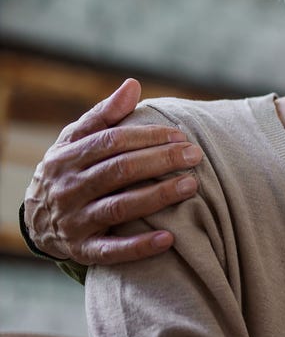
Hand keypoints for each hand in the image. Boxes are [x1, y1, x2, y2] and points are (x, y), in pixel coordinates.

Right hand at [23, 79, 202, 263]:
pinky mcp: (83, 250)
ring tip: (191, 185)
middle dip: (160, 161)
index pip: (111, 142)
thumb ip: (105, 116)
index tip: (180, 135)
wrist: (37, 222)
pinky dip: (140, 246)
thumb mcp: (76, 141)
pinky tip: (169, 239)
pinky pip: (113, 250)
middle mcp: (68, 188)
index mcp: (68, 158)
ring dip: (158, 196)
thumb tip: (133, 85)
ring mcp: (75, 221)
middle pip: (119, 171)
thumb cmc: (69, 171)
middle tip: (195, 155)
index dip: (147, 137)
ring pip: (120, 207)